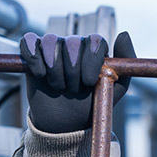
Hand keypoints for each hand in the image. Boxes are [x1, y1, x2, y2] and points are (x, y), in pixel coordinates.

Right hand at [18, 30, 134, 133]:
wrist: (65, 123)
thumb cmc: (91, 104)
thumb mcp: (116, 88)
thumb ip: (127, 62)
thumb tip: (123, 33)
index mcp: (94, 49)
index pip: (95, 41)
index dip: (91, 61)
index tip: (89, 82)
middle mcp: (73, 44)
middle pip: (72, 42)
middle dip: (72, 71)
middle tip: (73, 89)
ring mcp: (52, 47)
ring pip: (50, 41)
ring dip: (54, 69)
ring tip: (59, 86)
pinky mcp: (32, 52)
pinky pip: (29, 41)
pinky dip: (33, 57)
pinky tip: (39, 74)